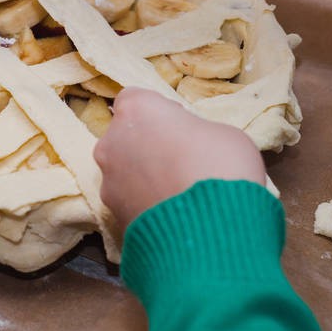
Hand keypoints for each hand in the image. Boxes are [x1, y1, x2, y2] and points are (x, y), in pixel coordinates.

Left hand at [94, 88, 265, 231]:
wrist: (210, 231)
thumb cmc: (222, 167)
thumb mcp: (223, 135)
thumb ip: (196, 133)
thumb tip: (190, 147)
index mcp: (137, 110)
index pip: (135, 99)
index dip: (159, 113)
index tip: (181, 128)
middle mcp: (112, 140)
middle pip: (126, 136)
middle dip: (148, 145)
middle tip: (181, 163)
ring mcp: (107, 180)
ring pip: (124, 170)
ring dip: (144, 177)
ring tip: (177, 195)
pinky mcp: (112, 215)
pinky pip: (129, 201)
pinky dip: (144, 205)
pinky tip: (172, 216)